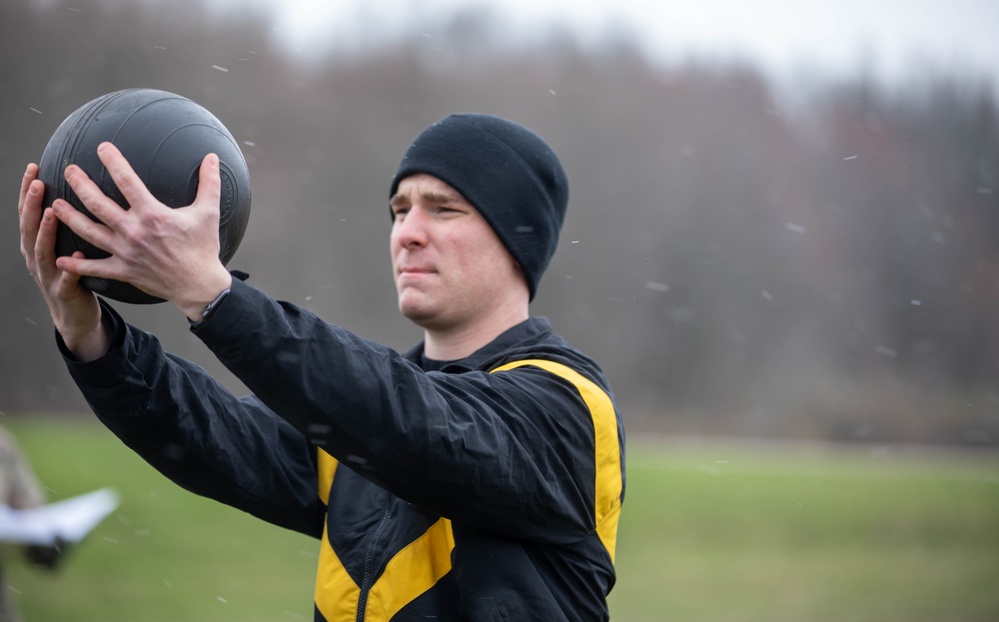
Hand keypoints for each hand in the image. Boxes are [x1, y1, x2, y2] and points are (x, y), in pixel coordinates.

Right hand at [18, 163, 105, 360]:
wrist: (74, 314)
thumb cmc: (74, 273)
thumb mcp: (67, 244)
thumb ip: (71, 221)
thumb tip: (86, 188)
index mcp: (36, 242)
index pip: (29, 211)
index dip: (28, 190)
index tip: (33, 167)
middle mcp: (36, 256)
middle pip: (29, 226)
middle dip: (32, 203)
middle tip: (39, 182)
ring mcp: (48, 275)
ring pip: (42, 250)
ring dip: (46, 231)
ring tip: (53, 212)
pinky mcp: (64, 293)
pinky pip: (67, 279)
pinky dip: (71, 268)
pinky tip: (78, 256)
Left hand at [52, 142, 232, 320]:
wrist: (199, 286)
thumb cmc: (203, 249)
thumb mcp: (209, 213)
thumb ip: (209, 183)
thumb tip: (213, 158)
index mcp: (153, 215)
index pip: (127, 182)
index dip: (113, 162)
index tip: (102, 147)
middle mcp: (134, 231)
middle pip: (98, 204)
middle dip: (80, 185)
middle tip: (69, 170)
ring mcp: (126, 252)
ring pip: (89, 232)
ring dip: (70, 217)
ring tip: (56, 205)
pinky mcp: (124, 271)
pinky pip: (95, 268)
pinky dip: (76, 265)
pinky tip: (61, 259)